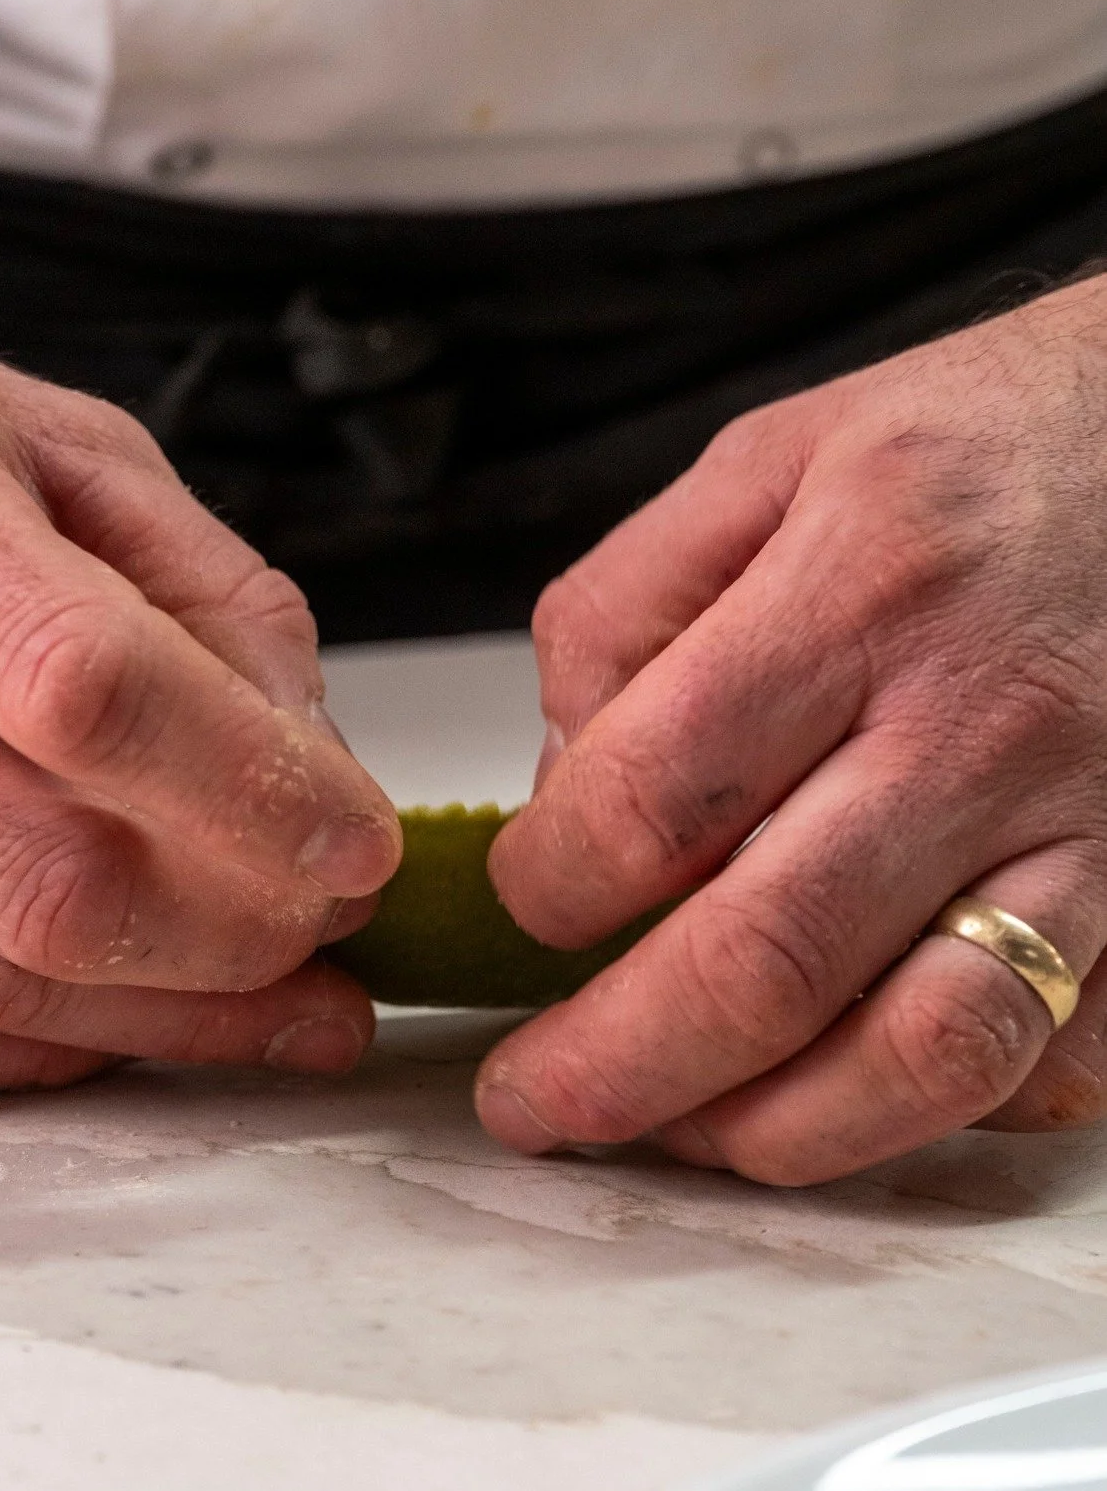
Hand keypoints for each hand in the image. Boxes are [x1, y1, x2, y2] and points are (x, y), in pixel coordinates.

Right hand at [0, 282, 400, 1089]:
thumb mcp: (69, 451)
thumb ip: (211, 595)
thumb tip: (312, 765)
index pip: (92, 690)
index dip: (251, 787)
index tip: (359, 840)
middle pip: (48, 877)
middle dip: (238, 932)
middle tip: (332, 916)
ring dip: (172, 1016)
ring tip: (291, 999)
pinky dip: (45, 1050)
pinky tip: (140, 1014)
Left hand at [476, 271, 1106, 1182]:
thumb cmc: (968, 445)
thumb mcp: (763, 460)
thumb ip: (626, 612)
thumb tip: (559, 783)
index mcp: (855, 588)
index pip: (658, 794)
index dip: (552, 884)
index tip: (526, 896)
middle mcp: (976, 718)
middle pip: (771, 956)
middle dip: (619, 1065)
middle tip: (532, 1099)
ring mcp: (1085, 819)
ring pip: (925, 1047)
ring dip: (773, 1130)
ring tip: (677, 1132)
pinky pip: (1050, 1054)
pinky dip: (936, 1110)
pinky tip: (846, 1092)